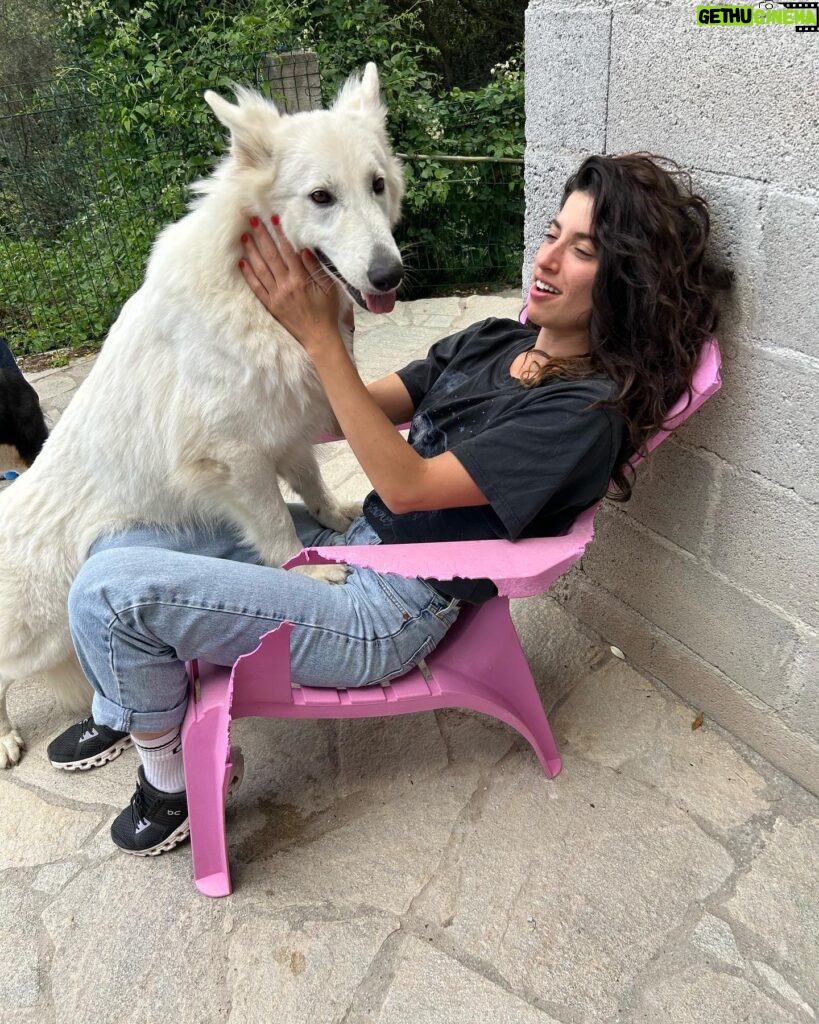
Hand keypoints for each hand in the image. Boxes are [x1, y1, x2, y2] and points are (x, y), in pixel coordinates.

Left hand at [239, 215, 341, 354]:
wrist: (318, 337)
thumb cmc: (326, 311)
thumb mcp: (328, 288)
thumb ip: (316, 268)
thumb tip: (304, 250)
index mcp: (300, 280)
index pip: (288, 251)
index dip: (280, 234)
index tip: (274, 219)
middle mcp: (285, 286)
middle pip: (271, 257)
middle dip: (262, 237)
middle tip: (253, 221)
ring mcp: (276, 296)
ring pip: (260, 270)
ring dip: (252, 252)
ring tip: (244, 237)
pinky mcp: (271, 305)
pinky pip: (257, 288)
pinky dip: (248, 275)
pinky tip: (242, 263)